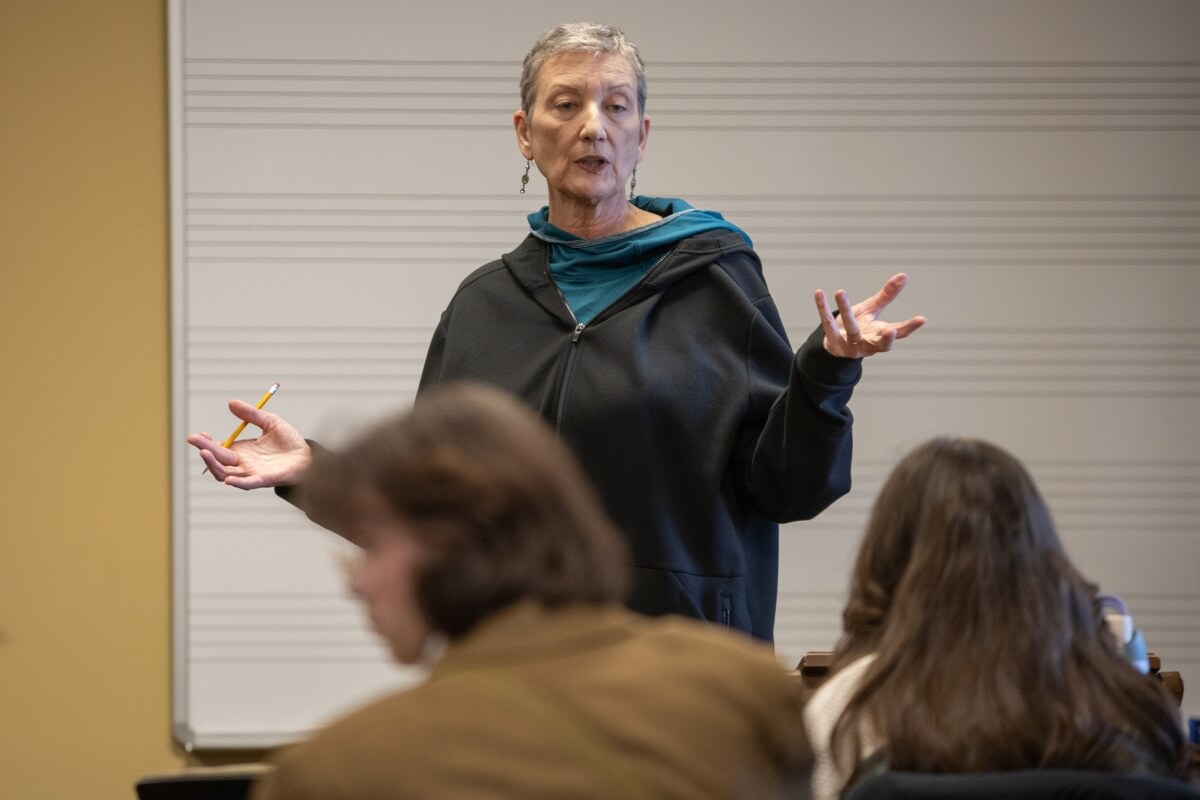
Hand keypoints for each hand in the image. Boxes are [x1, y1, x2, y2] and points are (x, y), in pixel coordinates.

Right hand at [187, 399, 311, 489]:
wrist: (309, 455)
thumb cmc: (289, 440)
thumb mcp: (270, 421)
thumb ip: (251, 414)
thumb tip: (231, 403)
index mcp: (242, 450)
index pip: (218, 449)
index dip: (207, 443)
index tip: (200, 434)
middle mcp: (243, 463)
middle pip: (218, 461)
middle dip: (205, 451)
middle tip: (195, 440)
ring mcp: (252, 473)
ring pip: (225, 473)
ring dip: (214, 465)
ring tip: (205, 453)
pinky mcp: (265, 480)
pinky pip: (248, 484)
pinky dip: (238, 482)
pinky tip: (229, 478)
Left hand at [814, 273, 925, 357]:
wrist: (835, 344)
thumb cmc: (859, 326)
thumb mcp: (873, 310)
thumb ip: (887, 295)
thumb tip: (904, 275)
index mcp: (880, 336)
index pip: (900, 333)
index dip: (910, 327)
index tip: (922, 318)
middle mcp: (868, 344)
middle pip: (878, 340)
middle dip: (885, 337)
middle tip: (889, 330)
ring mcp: (851, 346)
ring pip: (851, 329)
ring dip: (845, 310)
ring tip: (840, 291)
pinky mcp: (833, 344)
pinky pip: (828, 324)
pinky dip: (823, 308)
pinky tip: (819, 293)